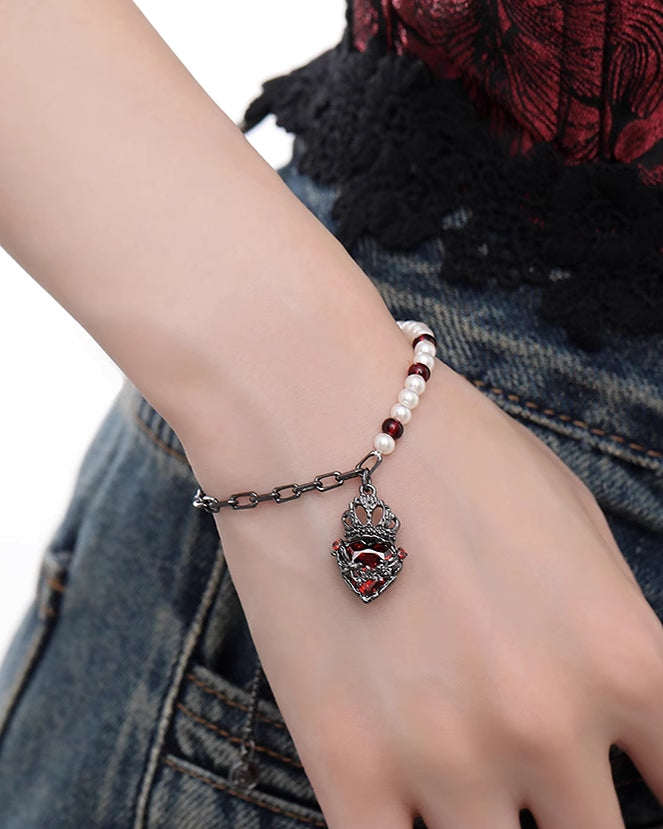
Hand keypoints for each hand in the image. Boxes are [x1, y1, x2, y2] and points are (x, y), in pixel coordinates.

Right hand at [195, 360, 662, 827]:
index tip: (627, 783)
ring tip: (462, 774)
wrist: (315, 413)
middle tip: (525, 764)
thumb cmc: (449, 450)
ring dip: (487, 824)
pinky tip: (402, 803)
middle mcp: (548, 725)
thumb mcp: (572, 521)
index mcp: (624, 658)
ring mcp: (446, 760)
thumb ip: (611, 630)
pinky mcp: (347, 769)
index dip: (662, 789)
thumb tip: (620, 708)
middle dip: (571, 813)